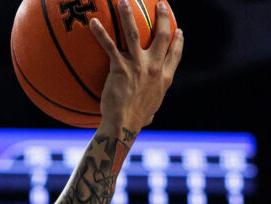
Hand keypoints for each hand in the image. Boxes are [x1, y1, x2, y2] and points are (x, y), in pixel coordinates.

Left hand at [90, 0, 182, 131]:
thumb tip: (149, 114)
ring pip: (134, 33)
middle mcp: (154, 67)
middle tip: (161, 4)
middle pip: (162, 36)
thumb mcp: (150, 112)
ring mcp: (138, 65)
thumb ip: (151, 105)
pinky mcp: (120, 67)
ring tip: (123, 1)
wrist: (124, 125)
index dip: (178, 41)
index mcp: (164, 77)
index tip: (179, 30)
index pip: (175, 54)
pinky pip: (108, 45)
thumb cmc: (134, 121)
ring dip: (129, 15)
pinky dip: (100, 32)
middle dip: (163, 17)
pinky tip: (92, 22)